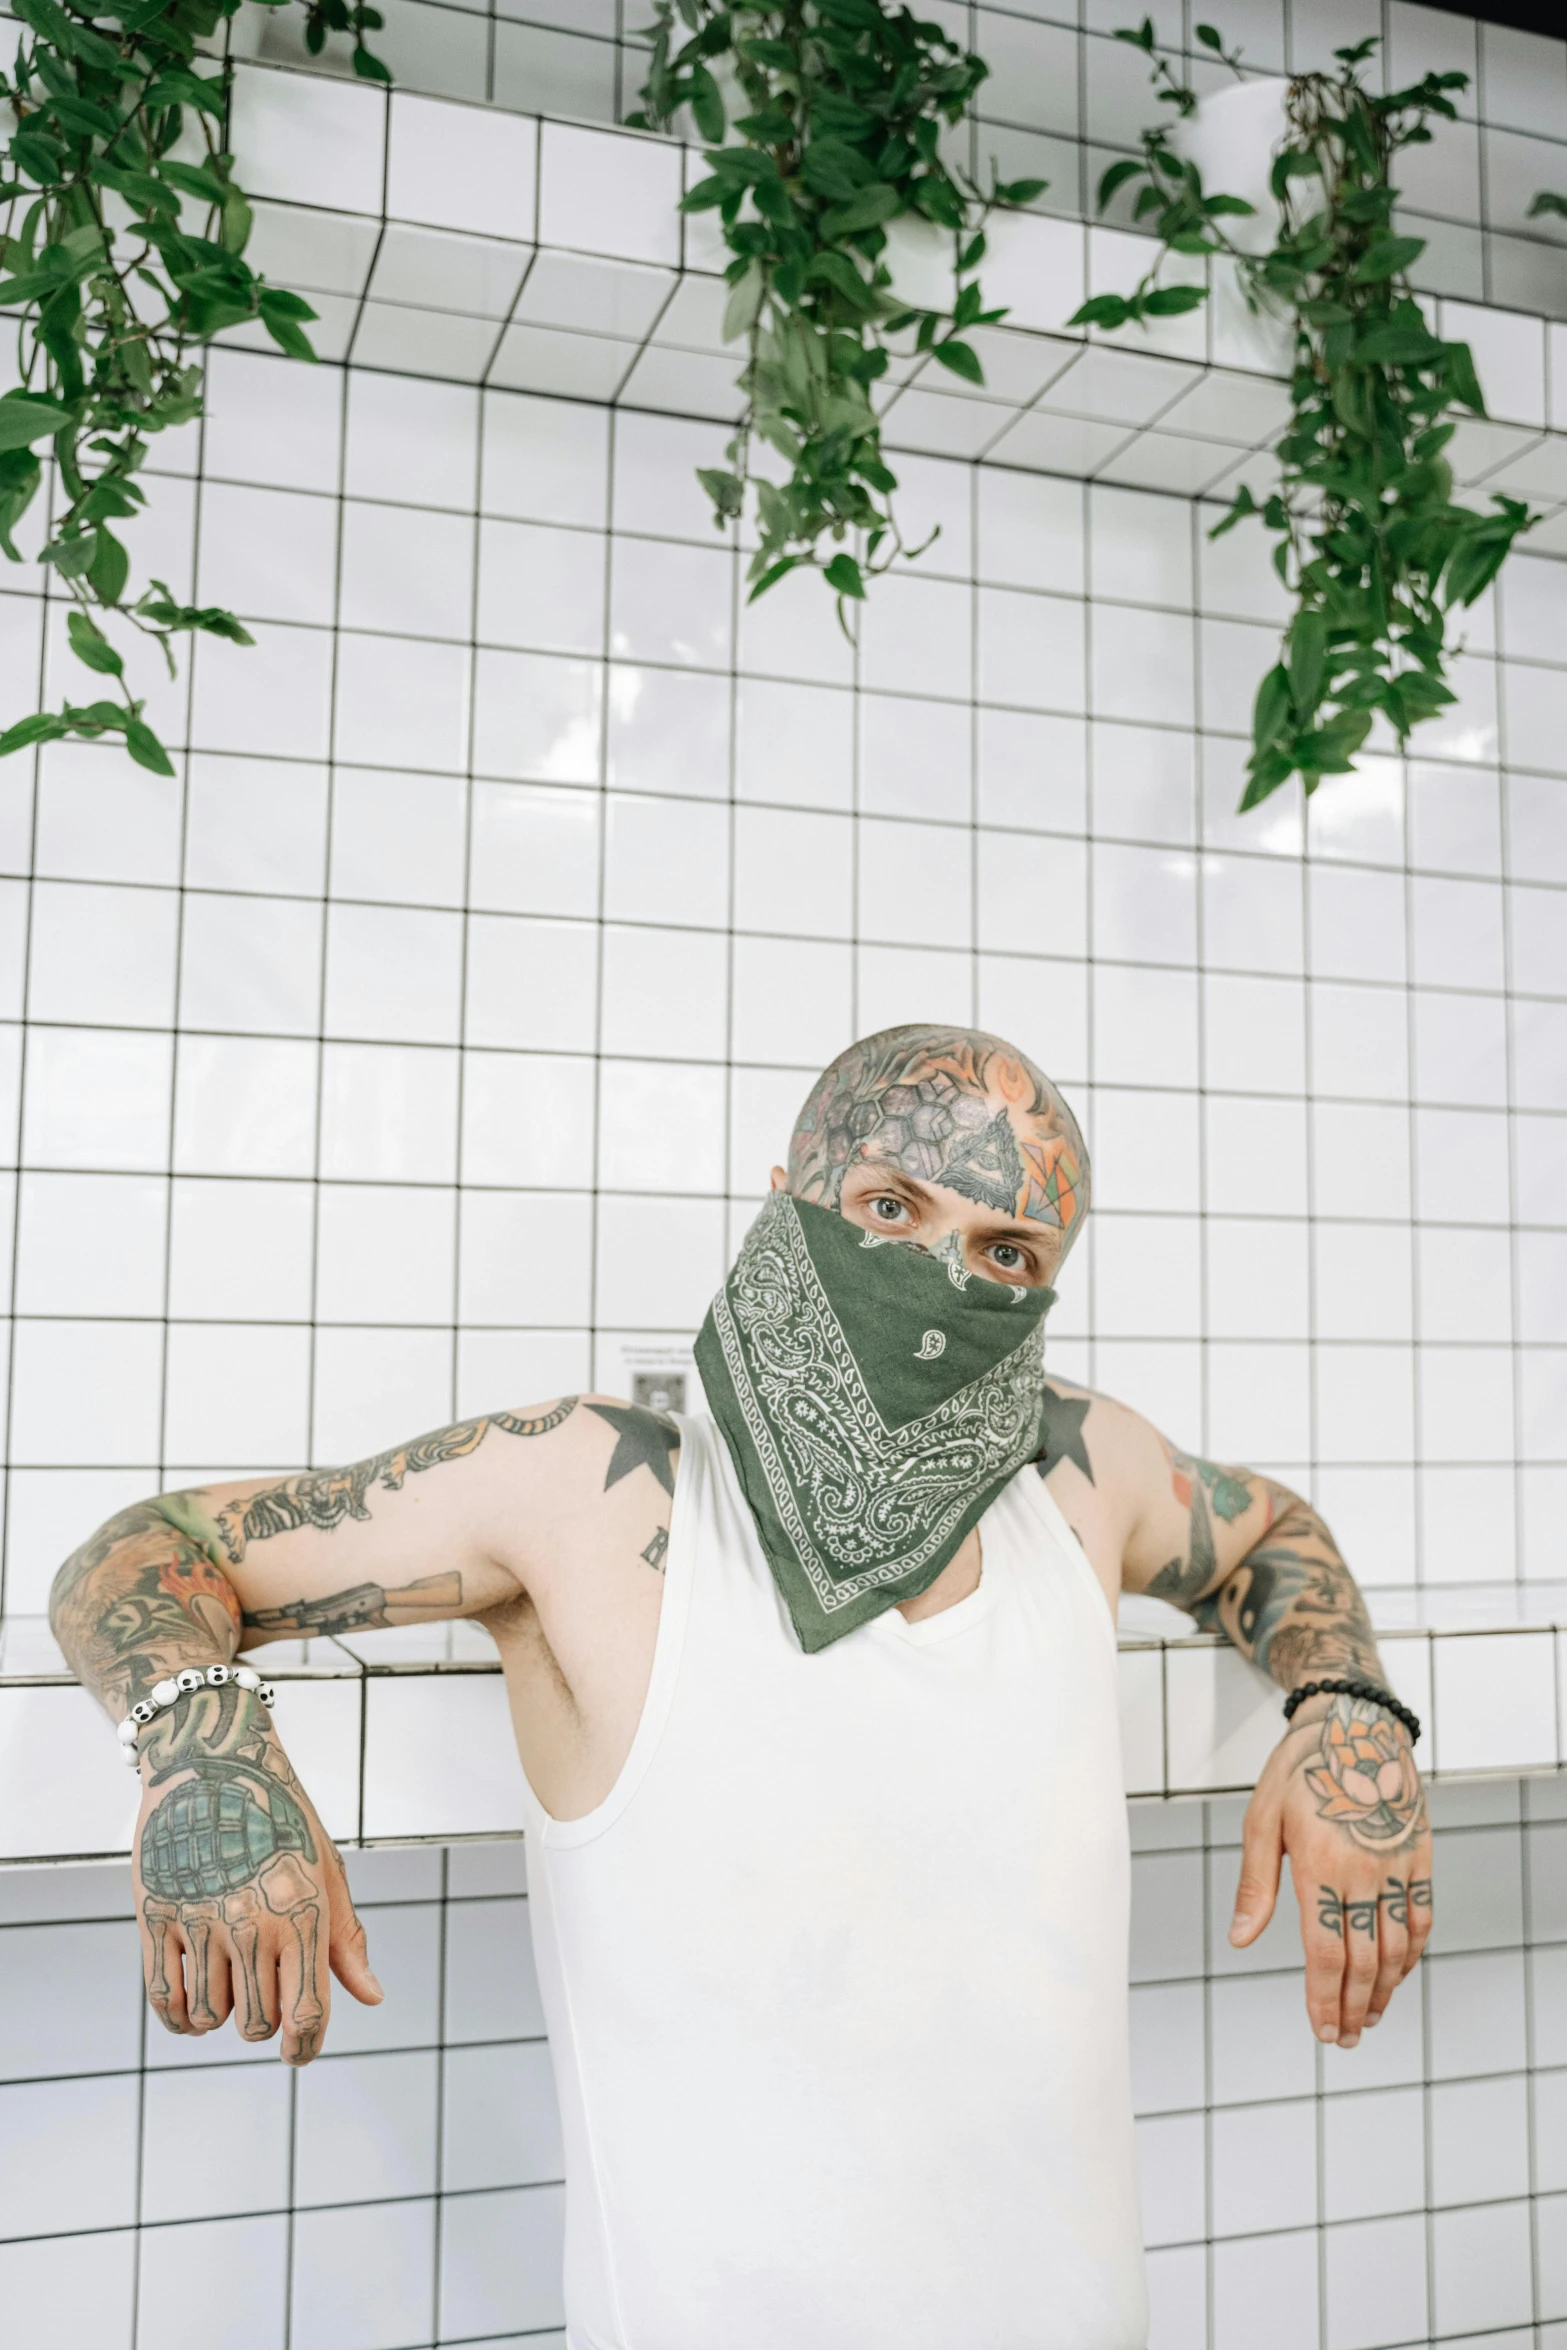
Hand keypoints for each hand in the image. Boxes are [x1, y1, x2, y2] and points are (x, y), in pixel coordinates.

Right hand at [132, 1686, 381, 2064]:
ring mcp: (200, 1920)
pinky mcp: (157, 1916)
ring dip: (222, 2017)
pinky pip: (165, 1998)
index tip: (297, 2056)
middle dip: (265, 2028)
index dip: (304, 2049)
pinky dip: (180, 2018)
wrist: (214, 1764)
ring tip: (231, 1991)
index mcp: (301, 1914)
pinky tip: (193, 2010)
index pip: (307, 2014)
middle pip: (257, 2024)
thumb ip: (345, 1940)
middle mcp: (251, 1923)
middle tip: (265, 2008)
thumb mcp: (325, 1872)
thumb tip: (371, 1997)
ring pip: (211, 2016)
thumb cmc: (282, 1820)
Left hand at [1227, 1692, 1431, 2048]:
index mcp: (1320, 1863)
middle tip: (1343, 2039)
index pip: (1325, 1952)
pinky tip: (1396, 1975)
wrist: (1355, 1724)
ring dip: (1383, 1990)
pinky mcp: (1420, 1856)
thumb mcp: (1261, 1819)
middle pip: (1364, 1959)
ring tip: (1367, 2017)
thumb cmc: (1299, 1770)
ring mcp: (1398, 1864)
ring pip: (1398, 1946)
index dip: (1323, 1999)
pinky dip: (1412, 1954)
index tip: (1321, 2030)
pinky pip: (1422, 1918)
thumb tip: (1240, 1941)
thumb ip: (1255, 1885)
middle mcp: (1365, 1869)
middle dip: (1352, 2007)